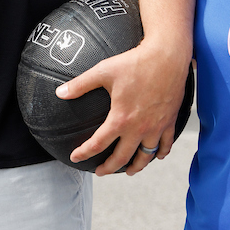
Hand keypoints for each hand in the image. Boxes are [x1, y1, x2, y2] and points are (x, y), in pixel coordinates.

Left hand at [56, 38, 188, 175]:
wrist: (167, 57)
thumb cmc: (134, 62)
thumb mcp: (103, 71)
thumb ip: (80, 84)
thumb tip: (60, 92)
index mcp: (121, 119)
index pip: (98, 144)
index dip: (84, 153)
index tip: (76, 157)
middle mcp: (139, 128)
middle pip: (123, 157)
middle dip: (109, 168)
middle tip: (100, 172)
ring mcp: (156, 126)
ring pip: (146, 156)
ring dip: (136, 166)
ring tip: (129, 171)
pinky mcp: (170, 121)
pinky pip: (166, 144)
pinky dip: (160, 153)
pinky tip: (157, 155)